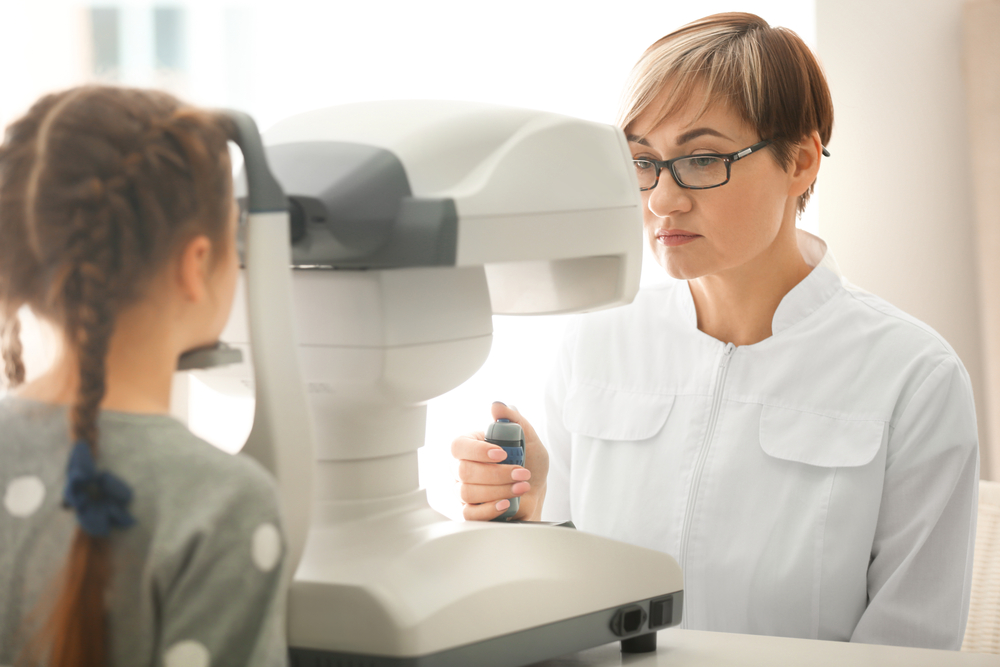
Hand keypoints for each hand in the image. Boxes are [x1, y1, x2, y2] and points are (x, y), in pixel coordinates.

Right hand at [451, 402, 549, 521]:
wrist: (537, 492)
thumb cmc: (530, 464)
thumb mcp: (529, 439)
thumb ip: (514, 419)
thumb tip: (496, 406)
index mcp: (470, 446)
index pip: (459, 446)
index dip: (478, 451)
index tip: (502, 453)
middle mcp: (462, 467)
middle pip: (464, 471)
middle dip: (497, 474)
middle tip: (522, 473)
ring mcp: (464, 490)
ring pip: (468, 492)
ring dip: (499, 490)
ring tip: (522, 487)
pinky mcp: (470, 510)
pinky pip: (470, 513)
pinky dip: (489, 509)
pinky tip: (506, 503)